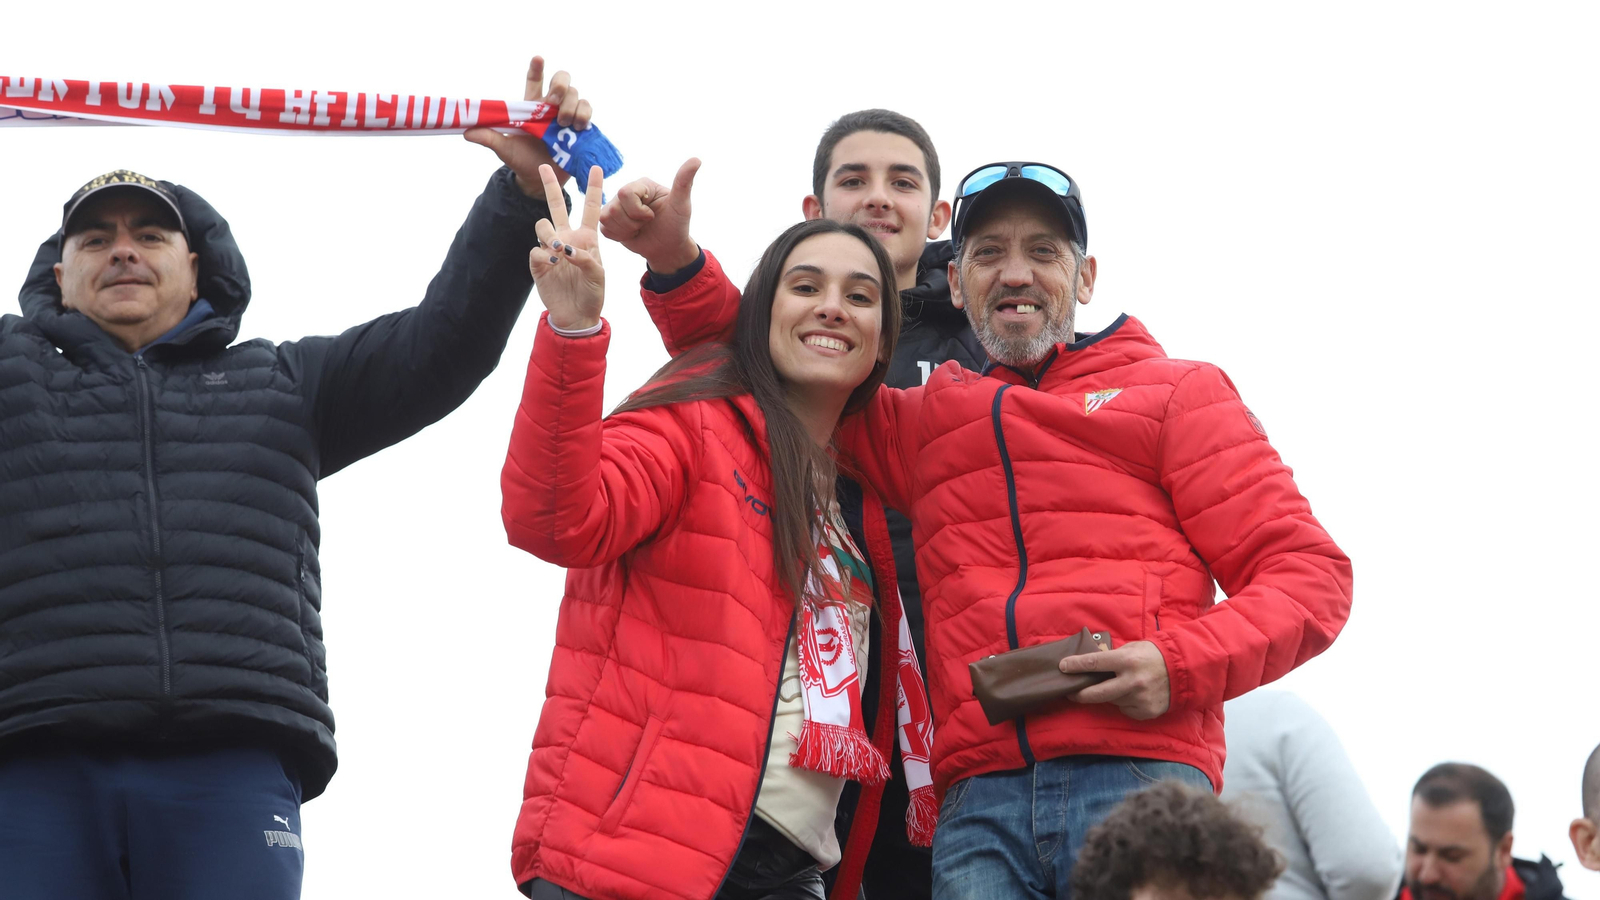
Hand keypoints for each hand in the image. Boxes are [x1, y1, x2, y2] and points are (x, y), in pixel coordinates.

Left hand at [464, 56, 592, 193]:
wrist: (541, 180)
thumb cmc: (521, 160)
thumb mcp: (504, 149)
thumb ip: (489, 137)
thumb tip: (466, 132)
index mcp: (532, 106)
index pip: (534, 79)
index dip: (537, 67)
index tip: (538, 58)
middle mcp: (552, 107)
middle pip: (562, 79)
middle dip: (560, 84)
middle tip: (554, 101)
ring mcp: (568, 115)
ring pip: (576, 94)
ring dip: (571, 106)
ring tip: (564, 124)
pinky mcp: (581, 127)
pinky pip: (587, 110)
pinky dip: (584, 115)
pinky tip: (578, 128)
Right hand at [530, 164, 605, 330]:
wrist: (577, 315)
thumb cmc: (592, 293)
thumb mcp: (598, 275)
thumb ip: (585, 257)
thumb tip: (564, 248)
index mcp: (587, 237)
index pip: (591, 207)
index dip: (594, 188)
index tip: (596, 167)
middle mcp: (567, 238)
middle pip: (557, 205)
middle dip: (550, 185)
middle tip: (544, 166)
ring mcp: (551, 250)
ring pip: (542, 224)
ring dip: (549, 233)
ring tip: (559, 250)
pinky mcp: (538, 263)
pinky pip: (535, 249)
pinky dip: (543, 255)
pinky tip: (552, 265)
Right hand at [599, 157, 701, 273]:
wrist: (668, 248)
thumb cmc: (676, 225)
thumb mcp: (681, 204)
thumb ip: (684, 181)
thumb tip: (696, 159)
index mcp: (641, 185)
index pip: (625, 193)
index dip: (638, 211)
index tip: (652, 215)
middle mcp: (626, 192)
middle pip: (614, 207)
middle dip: (633, 222)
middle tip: (646, 223)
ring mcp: (616, 206)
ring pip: (606, 218)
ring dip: (626, 230)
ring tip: (639, 228)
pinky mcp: (609, 221)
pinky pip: (603, 228)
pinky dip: (619, 236)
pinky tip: (632, 234)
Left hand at [1059, 640, 1171, 719]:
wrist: (1183, 671)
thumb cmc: (1154, 655)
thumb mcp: (1133, 648)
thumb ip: (1113, 656)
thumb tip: (1091, 663)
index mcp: (1127, 660)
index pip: (1094, 663)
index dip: (1075, 665)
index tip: (1062, 667)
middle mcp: (1132, 681)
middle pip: (1096, 693)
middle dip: (1079, 694)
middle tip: (1070, 692)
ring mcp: (1139, 699)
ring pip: (1111, 701)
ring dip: (1109, 695)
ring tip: (1118, 685)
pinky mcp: (1145, 712)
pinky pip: (1125, 709)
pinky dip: (1124, 702)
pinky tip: (1134, 694)